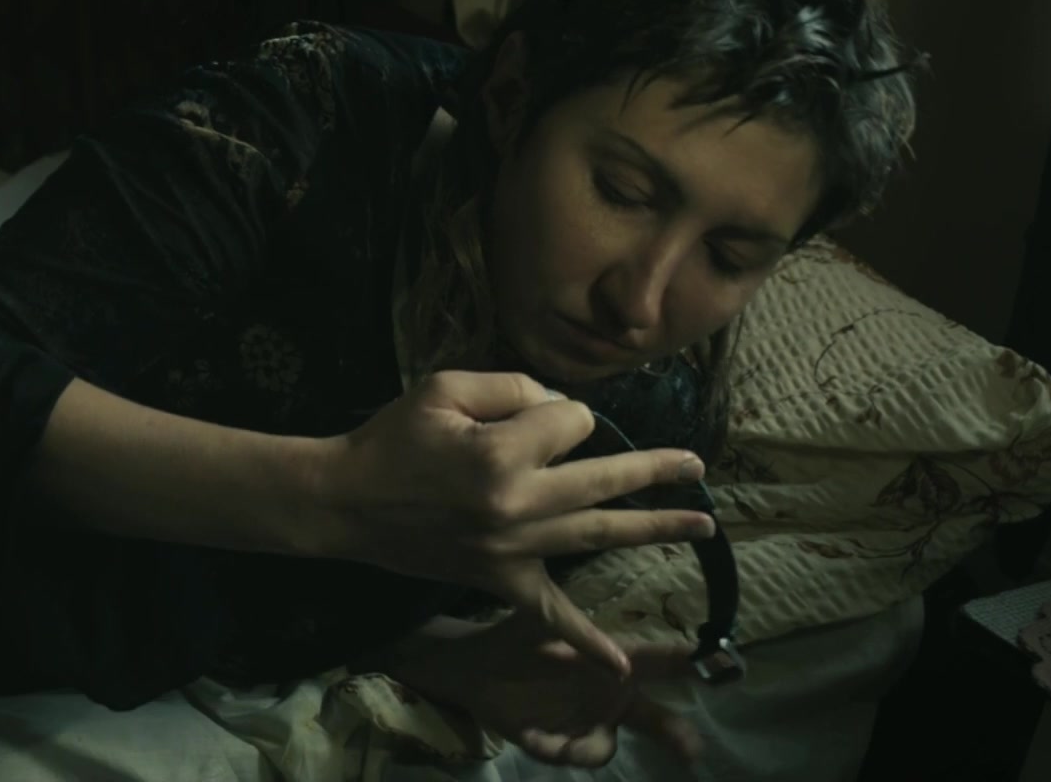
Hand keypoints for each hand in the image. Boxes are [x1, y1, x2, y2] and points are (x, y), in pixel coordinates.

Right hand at [318, 370, 713, 674]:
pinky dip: (583, 640)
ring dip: (656, 528)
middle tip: (698, 464)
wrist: (346, 503)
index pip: (571, 421)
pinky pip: (548, 614)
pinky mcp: (499, 580)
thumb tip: (563, 408)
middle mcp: (516, 506)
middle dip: (656, 468)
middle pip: (605, 477)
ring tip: (704, 525)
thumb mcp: (444, 387)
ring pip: (598, 534)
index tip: (528, 413)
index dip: (558, 410)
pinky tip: (618, 665)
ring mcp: (512, 550)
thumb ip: (512, 385)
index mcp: (502, 454)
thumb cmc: (392, 439)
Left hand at [392, 613, 703, 767]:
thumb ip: (577, 633)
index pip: (661, 662)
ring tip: (541, 731)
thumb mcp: (540, 624)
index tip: (723, 665)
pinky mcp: (564, 744)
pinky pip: (571, 755)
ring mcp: (590, 723)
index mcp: (615, 661)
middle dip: (675, 734)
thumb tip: (618, 657)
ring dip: (579, 745)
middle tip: (693, 749)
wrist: (476, 671)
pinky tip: (530, 732)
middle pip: (654, 719)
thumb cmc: (516, 639)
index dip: (691, 664)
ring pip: (605, 746)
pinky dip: (550, 746)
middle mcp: (612, 696)